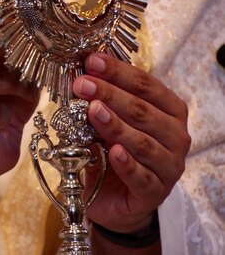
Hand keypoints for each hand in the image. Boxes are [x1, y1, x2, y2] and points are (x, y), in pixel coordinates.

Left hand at [73, 53, 190, 233]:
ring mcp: (169, 165)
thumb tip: (81, 72)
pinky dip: (126, 163)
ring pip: (144, 143)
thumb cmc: (112, 150)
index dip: (117, 72)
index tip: (90, 61)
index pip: (146, 85)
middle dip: (110, 95)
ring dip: (116, 125)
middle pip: (143, 111)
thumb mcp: (105, 120)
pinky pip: (141, 176)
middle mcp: (175, 136)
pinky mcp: (155, 192)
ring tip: (93, 111)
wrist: (113, 196)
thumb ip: (101, 99)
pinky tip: (112, 152)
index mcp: (169, 110)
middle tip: (82, 84)